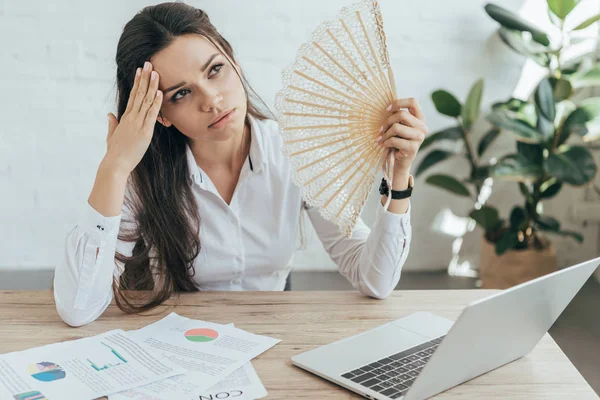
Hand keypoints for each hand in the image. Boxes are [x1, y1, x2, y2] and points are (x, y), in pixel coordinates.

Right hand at [103, 61, 162, 176]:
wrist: (115, 163)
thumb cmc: (115, 152)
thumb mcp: (112, 135)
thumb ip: (112, 124)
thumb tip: (110, 114)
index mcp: (125, 118)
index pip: (133, 96)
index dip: (137, 82)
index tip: (140, 71)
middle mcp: (131, 117)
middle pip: (139, 93)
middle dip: (145, 78)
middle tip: (148, 64)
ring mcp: (137, 123)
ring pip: (146, 100)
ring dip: (152, 86)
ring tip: (155, 72)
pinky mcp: (144, 131)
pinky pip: (152, 114)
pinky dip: (156, 102)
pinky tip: (160, 92)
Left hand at [376, 97, 427, 174]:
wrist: (400, 161)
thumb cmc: (398, 141)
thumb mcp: (398, 126)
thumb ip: (396, 117)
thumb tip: (387, 107)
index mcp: (420, 118)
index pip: (413, 102)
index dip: (398, 103)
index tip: (387, 110)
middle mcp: (422, 127)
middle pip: (402, 114)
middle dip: (387, 121)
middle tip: (380, 130)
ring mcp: (419, 137)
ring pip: (396, 127)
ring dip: (385, 134)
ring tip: (381, 139)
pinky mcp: (412, 148)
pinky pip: (394, 140)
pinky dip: (386, 142)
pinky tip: (385, 145)